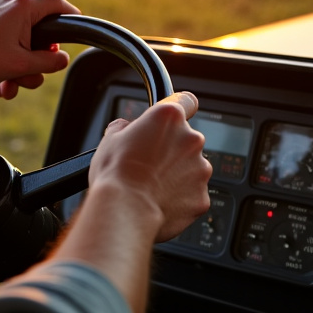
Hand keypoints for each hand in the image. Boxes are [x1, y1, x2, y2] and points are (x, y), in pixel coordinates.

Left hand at [0, 0, 79, 98]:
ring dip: (16, 71)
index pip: (57, 4)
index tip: (77, 26)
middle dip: (34, 63)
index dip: (71, 14)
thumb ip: (48, 63)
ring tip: (6, 86)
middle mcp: (11, 7)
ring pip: (20, 46)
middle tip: (29, 75)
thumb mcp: (21, 65)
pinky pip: (4, 47)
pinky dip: (3, 66)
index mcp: (23, 9)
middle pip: (38, 35)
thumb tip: (62, 60)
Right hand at [88, 92, 210, 241]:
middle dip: (171, 150)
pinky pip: (192, 194)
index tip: (171, 120)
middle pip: (186, 140)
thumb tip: (127, 130)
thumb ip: (126, 128)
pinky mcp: (202, 197)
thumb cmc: (116, 175)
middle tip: (148, 163)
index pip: (186, 101)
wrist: (124, 211)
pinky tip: (159, 202)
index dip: (178, 109)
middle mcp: (191, 140)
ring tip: (151, 187)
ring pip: (191, 168)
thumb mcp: (110, 138)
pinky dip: (180, 198)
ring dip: (177, 174)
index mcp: (169, 118)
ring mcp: (200, 169)